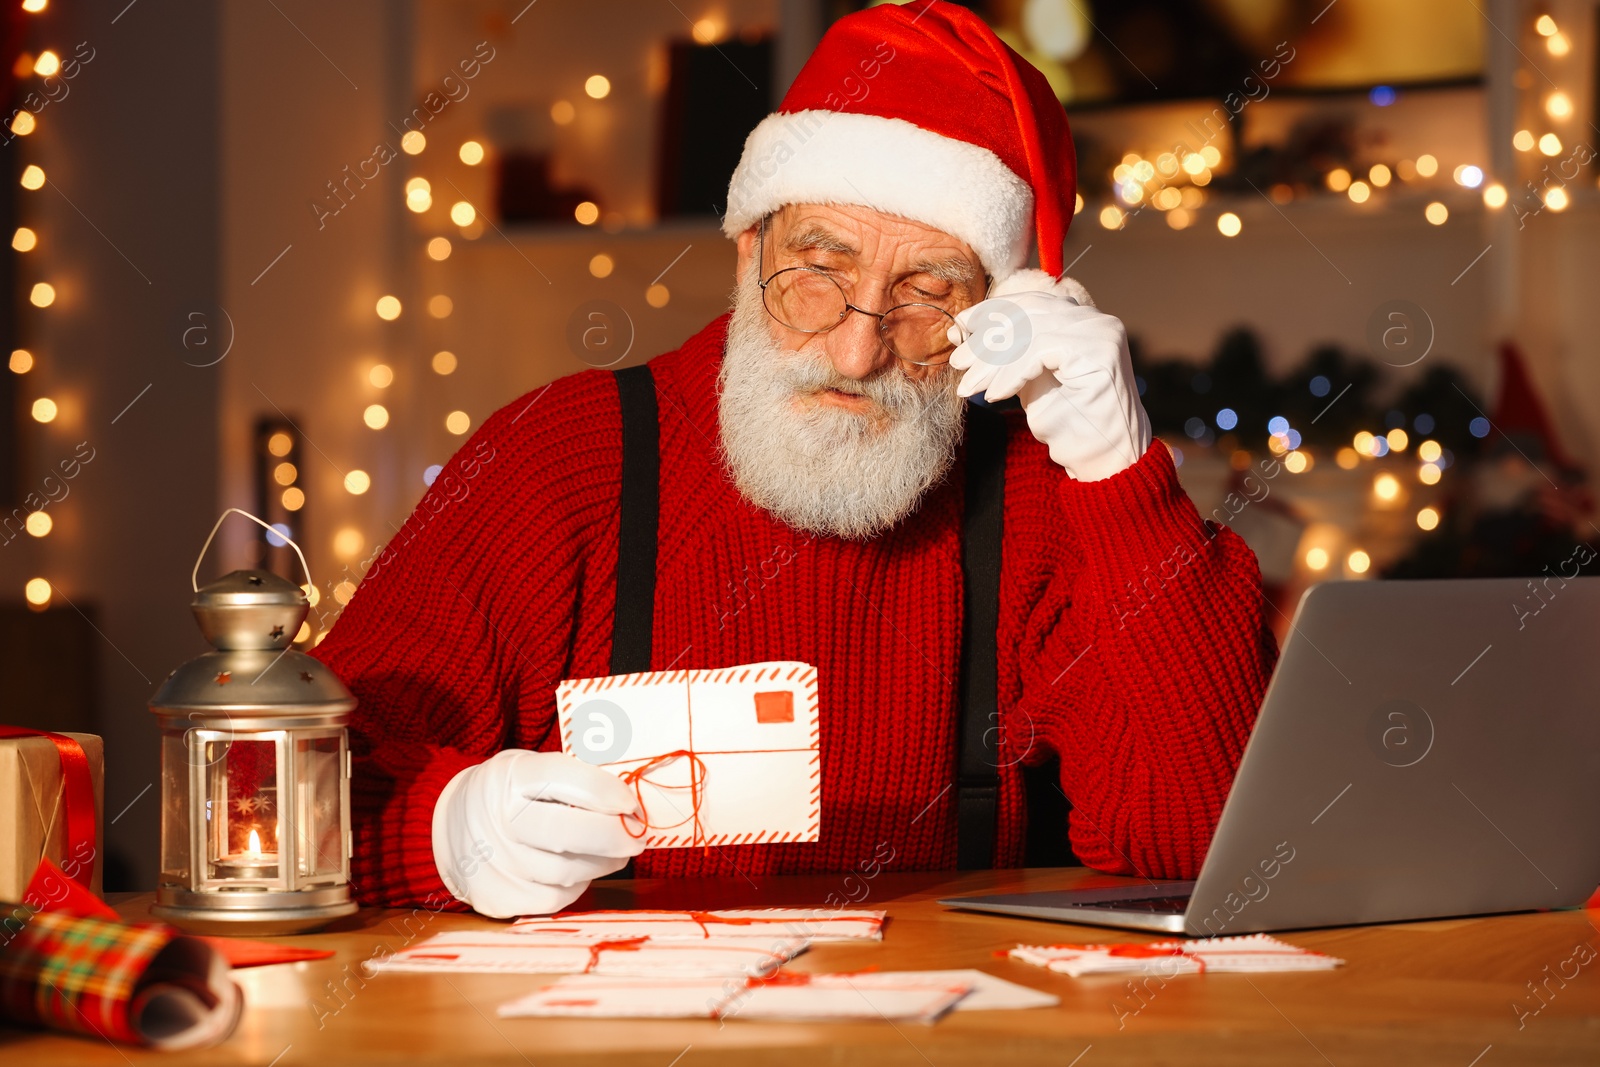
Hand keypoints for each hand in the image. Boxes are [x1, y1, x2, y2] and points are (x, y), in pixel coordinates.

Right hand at [432, 750, 646, 917]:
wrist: (452, 827)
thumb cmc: (510, 794)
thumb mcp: (532, 768)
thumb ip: (576, 779)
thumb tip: (629, 802)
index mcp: (510, 777)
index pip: (564, 779)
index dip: (605, 792)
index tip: (631, 802)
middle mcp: (497, 820)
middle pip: (566, 832)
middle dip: (613, 836)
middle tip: (637, 836)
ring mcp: (495, 863)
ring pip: (568, 871)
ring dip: (603, 863)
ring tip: (615, 851)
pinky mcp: (498, 897)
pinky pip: (555, 898)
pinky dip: (578, 884)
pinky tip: (581, 868)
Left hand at [949, 270, 1151, 481]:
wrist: (1103, 458)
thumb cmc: (1068, 422)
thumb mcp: (1028, 379)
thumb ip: (1004, 352)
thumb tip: (960, 329)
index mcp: (1081, 319)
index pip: (1030, 303)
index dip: (992, 313)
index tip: (959, 327)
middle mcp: (1095, 320)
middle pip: (1027, 314)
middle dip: (986, 339)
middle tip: (958, 362)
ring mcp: (1100, 333)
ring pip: (1030, 331)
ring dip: (993, 361)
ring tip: (970, 386)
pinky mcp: (1098, 352)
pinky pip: (1039, 351)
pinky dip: (1011, 374)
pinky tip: (995, 395)